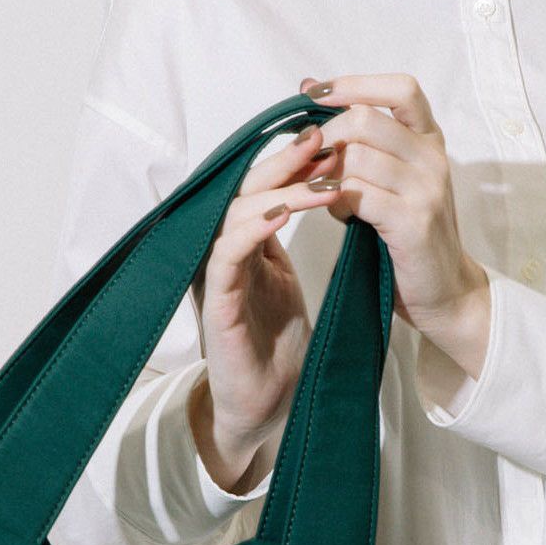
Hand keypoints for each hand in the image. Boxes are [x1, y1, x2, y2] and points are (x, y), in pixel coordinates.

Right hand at [189, 124, 344, 486]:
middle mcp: (224, 252)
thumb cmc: (278, 349)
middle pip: (245, 188)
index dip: (292, 161)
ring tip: (319, 177)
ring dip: (278, 190)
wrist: (266, 407)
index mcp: (244, 245)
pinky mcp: (215, 302)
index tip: (330, 137)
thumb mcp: (287, 284)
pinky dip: (252, 227)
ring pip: (235, 212)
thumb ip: (287, 246)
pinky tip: (283, 212)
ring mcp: (216, 275)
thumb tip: (317, 201)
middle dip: (284, 161)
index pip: (263, 187)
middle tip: (321, 137)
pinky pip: (226, 253)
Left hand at [296, 74, 487, 337]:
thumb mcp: (392, 176)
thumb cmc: (409, 231)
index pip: (400, 88)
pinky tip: (339, 214)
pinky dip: (336, 202)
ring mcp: (427, 189)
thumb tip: (309, 92)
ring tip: (327, 195)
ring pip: (357, 157)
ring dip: (328, 175)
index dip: (355, 83)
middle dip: (325, 138)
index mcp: (430, 139)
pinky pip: (358, 194)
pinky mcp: (414, 221)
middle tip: (309, 162)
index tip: (316, 93)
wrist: (445, 289)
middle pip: (365, 119)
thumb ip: (361, 139)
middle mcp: (433, 157)